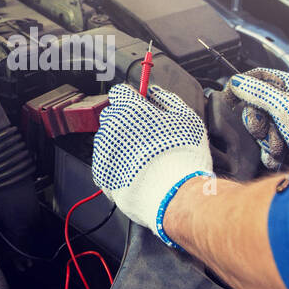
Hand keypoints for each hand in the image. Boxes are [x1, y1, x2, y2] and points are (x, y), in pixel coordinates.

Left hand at [92, 84, 212, 248]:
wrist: (175, 195)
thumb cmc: (183, 156)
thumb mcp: (187, 119)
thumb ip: (168, 99)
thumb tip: (155, 92)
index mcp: (131, 110)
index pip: (120, 92)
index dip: (132, 99)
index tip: (141, 106)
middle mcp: (112, 128)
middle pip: (111, 115)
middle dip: (125, 121)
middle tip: (146, 135)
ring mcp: (104, 152)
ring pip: (107, 140)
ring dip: (120, 143)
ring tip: (143, 157)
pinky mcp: (102, 175)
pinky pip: (105, 163)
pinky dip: (116, 165)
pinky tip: (135, 171)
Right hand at [226, 68, 288, 165]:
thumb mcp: (284, 108)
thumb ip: (258, 94)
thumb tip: (237, 82)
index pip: (260, 77)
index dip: (243, 86)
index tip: (229, 98)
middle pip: (256, 106)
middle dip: (258, 122)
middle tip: (265, 130)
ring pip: (261, 128)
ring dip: (266, 141)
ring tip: (279, 146)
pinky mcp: (288, 142)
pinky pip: (267, 145)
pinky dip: (271, 152)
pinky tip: (280, 157)